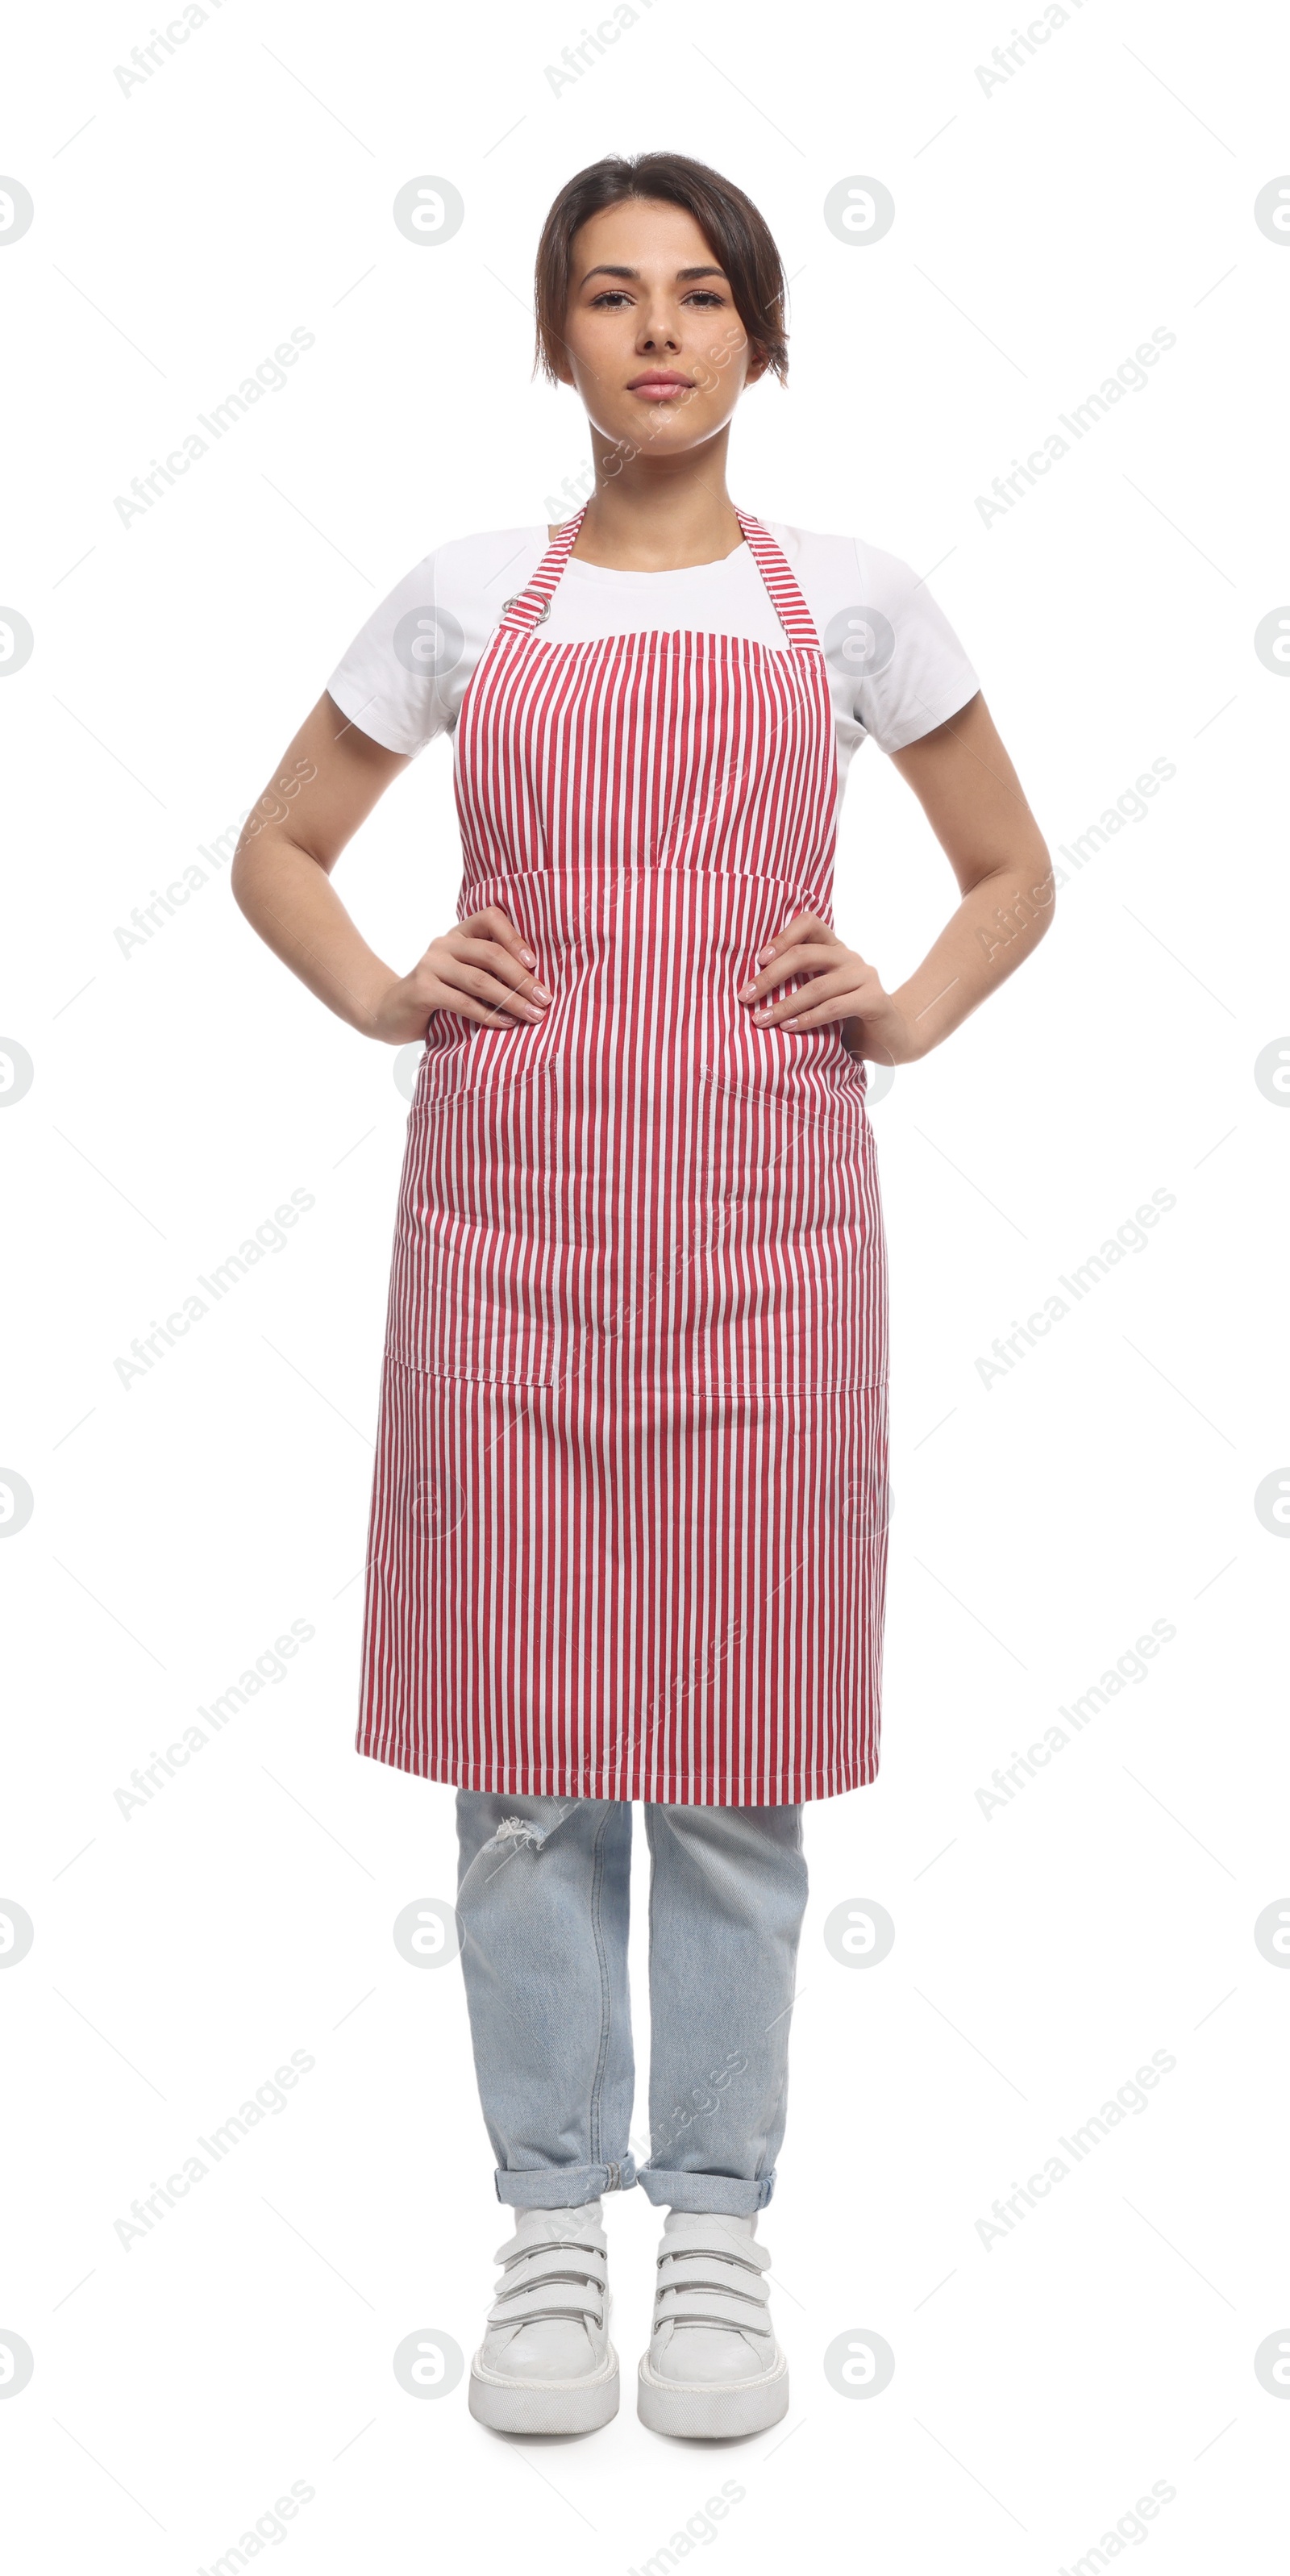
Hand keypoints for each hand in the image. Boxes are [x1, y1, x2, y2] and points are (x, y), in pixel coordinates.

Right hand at [367, 906, 551, 1044]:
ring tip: (533, 1015)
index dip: (515, 938)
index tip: (535, 963)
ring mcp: (431, 965)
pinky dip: (489, 1015)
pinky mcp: (422, 989)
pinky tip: (507, 1024)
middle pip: (491, 953)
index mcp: (458, 934)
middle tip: (545, 998)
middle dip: (523, 978)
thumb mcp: (464, 977)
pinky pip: (463, 1002)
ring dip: (512, 999)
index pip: (491, 918)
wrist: (390, 1013)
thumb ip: (489, 971)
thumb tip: (537, 984)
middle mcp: (444, 944)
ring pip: (480, 980)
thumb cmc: (438, 996)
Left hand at [738, 912, 920, 1067]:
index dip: (782, 937)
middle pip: (805, 954)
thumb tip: (752, 987)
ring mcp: (864, 977)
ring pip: (817, 986)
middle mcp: (849, 957)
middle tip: (746, 996)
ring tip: (761, 1020)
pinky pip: (834, 1007)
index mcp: (834, 948)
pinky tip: (789, 1029)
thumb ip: (799, 983)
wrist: (891, 1039)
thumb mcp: (820, 995)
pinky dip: (808, 1019)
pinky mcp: (874, 1000)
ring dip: (785, 1005)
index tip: (758, 961)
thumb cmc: (846, 1018)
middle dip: (771, 976)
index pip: (809, 923)